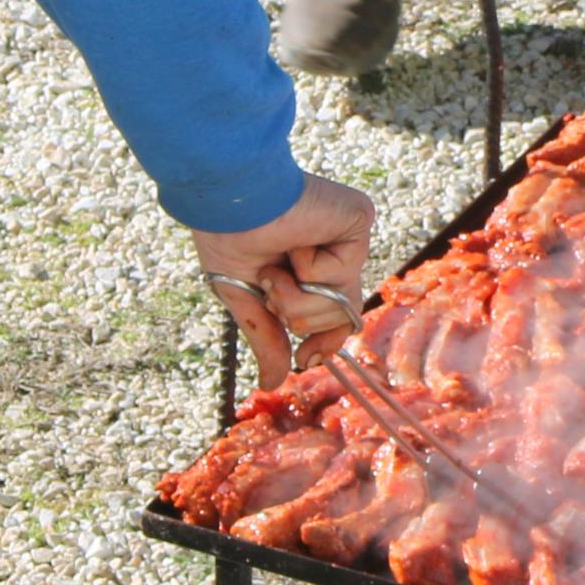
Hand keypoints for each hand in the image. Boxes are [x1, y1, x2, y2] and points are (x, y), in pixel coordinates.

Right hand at [196, 170, 377, 388]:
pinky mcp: (358, 220)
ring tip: (275, 266)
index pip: (333, 317)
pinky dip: (310, 267)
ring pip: (341, 303)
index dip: (325, 343)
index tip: (306, 358)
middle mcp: (332, 253)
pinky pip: (343, 272)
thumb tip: (272, 383)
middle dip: (303, 317)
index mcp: (307, 268)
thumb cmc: (226, 236)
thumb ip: (266, 339)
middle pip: (341, 316)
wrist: (226, 201)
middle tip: (271, 286)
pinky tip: (295, 240)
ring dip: (297, 296)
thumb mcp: (244, 299)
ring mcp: (348, 238)